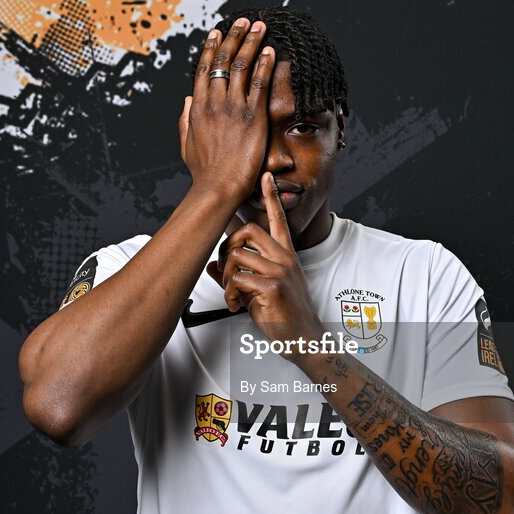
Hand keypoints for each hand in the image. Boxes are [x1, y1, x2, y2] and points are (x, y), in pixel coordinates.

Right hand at [178, 19, 275, 202]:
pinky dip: (264, 64)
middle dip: (233, 36)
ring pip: (241, 65)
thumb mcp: (187, 144)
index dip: (211, 47)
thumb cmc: (204, 172)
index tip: (217, 31)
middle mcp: (214, 102)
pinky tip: (270, 50)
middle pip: (223, 60)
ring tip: (260, 27)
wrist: (218, 187)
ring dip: (251, 42)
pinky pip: (259, 83)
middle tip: (243, 20)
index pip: (204, 68)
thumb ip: (186, 120)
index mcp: (198, 108)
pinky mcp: (253, 116)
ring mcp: (234, 108)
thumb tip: (187, 100)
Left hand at [206, 172, 324, 350]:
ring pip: (238, 256)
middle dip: (227, 245)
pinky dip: (229, 294)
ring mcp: (280, 271)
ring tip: (231, 292)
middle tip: (224, 266)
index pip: (278, 219)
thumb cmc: (284, 313)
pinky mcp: (272, 286)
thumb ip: (237, 274)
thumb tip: (211, 266)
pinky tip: (236, 304)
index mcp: (285, 255)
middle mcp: (284, 258)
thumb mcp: (259, 289)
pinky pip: (238, 279)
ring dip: (225, 276)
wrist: (301, 337)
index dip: (271, 196)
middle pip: (248, 229)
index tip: (265, 176)